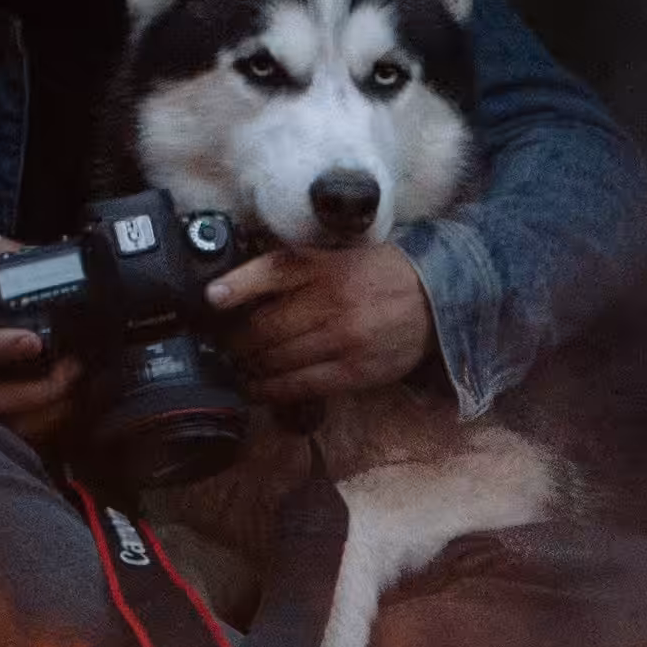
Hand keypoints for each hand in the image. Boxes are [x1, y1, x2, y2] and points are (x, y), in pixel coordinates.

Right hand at [0, 244, 79, 437]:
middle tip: (75, 367)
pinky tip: (65, 406)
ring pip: (6, 423)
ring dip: (48, 411)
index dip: (0, 346)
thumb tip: (36, 251)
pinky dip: (41, 424)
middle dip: (43, 389)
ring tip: (77, 388)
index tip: (33, 341)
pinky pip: (10, 433)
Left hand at [208, 236, 440, 402]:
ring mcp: (344, 338)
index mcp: (326, 265)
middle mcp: (332, 299)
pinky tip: (256, 388)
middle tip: (224, 345)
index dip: (235, 287)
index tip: (211, 299)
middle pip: (265, 326)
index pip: (271, 271)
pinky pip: (300, 385)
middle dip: (236, 341)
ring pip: (277, 359)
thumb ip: (296, 269)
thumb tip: (239, 292)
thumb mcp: (338, 257)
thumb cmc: (378, 276)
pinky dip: (270, 390)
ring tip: (237, 368)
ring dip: (249, 367)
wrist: (436, 299)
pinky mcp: (354, 371)